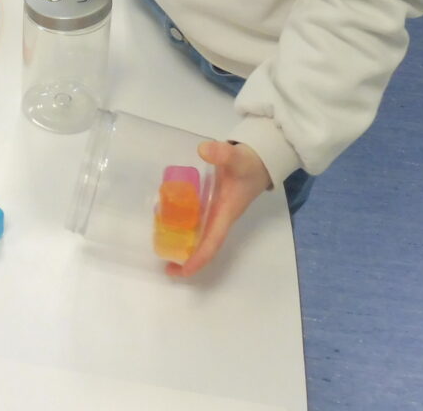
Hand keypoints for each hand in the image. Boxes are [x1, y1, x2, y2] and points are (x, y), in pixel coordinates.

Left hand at [171, 140, 270, 277]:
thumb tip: (204, 150)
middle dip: (188, 259)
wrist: (260, 159)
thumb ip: (223, 154)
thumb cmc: (249, 163)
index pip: (212, 243)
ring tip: (162, 246)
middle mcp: (220, 218)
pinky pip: (197, 220)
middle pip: (204, 245)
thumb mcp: (238, 158)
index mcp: (226, 214)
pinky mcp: (212, 204)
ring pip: (200, 235)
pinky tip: (168, 219)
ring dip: (184, 244)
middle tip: (166, 266)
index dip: (198, 259)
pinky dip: (184, 224)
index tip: (181, 270)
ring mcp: (216, 213)